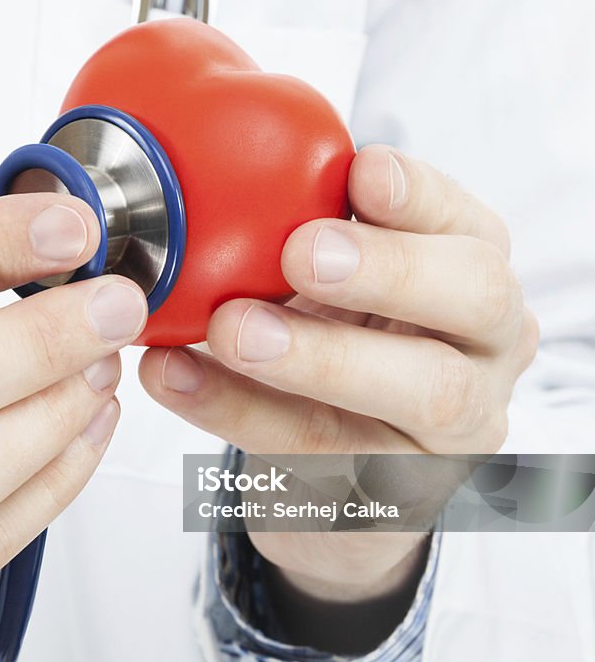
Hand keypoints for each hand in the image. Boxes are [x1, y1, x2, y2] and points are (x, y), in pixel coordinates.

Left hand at [139, 146, 537, 646]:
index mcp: (471, 272)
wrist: (342, 471)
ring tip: (229, 329)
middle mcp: (487, 345)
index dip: (420, 196)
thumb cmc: (338, 346)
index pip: (469, 223)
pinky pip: (322, 452)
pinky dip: (237, 411)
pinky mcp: (401, 489)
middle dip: (387, 269)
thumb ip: (311, 237)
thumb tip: (223, 187)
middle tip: (302, 253)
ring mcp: (457, 426)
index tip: (360, 172)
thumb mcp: (336, 286)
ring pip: (420, 391)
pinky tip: (174, 376)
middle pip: (475, 299)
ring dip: (316, 356)